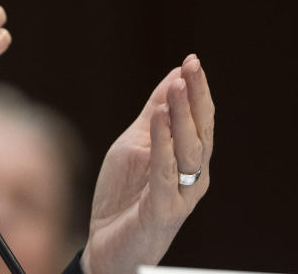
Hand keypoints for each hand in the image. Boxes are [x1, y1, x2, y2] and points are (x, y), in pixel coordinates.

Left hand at [82, 55, 214, 273]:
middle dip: (196, 98)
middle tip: (192, 67)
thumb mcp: (134, 145)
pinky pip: (165, 173)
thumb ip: (154, 115)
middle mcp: (191, 178)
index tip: (192, 61)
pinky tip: (158, 118)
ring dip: (182, 116)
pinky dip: (164, 144)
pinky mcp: (161, 211)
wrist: (105, 246)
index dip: (197, 91)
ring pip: (189, 151)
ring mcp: (179, 196)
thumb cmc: (123, 196)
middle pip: (201, 132)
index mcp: (188, 161)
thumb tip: (173, 76)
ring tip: (177, 86)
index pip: (199, 122)